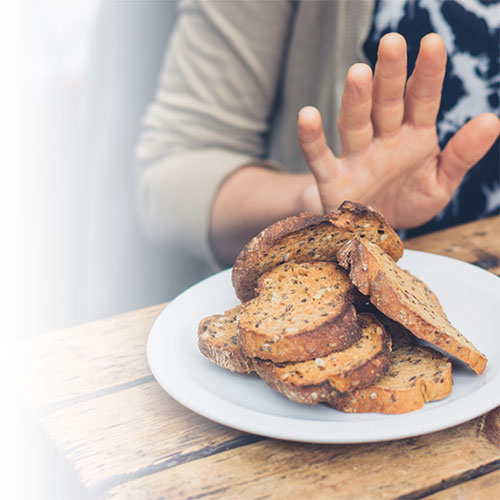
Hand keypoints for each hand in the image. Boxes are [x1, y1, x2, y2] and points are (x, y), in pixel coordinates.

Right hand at [297, 33, 499, 228]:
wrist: (375, 234)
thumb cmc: (408, 202)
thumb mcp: (441, 184)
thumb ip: (462, 155)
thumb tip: (491, 120)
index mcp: (414, 138)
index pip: (422, 99)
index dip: (427, 73)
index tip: (432, 43)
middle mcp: (384, 141)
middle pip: (387, 104)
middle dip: (389, 75)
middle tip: (391, 42)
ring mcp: (356, 158)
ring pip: (355, 124)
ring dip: (356, 100)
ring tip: (358, 73)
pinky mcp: (333, 179)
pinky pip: (320, 157)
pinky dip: (312, 139)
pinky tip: (307, 116)